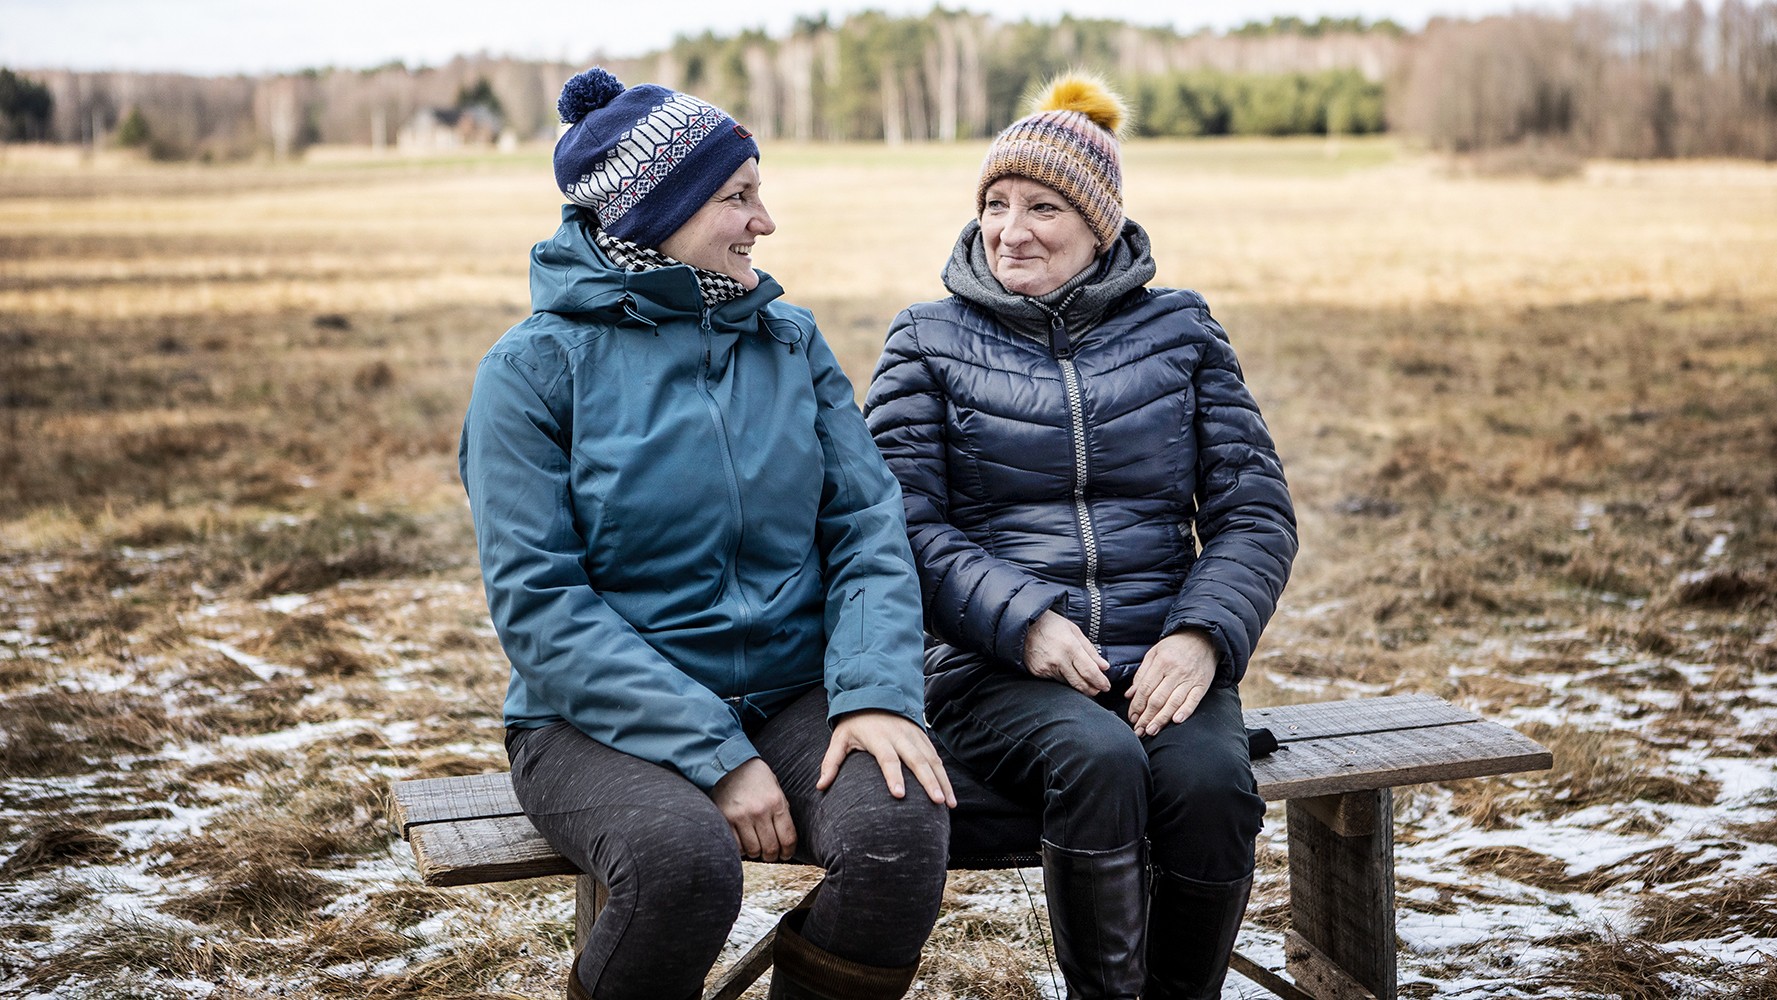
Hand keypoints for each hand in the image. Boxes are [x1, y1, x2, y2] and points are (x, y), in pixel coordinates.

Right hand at [710, 757, 797, 860]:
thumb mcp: (776, 788)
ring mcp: (742, 816)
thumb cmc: (755, 776)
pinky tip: (744, 843)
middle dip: (773, 856)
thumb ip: (781, 810)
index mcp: (776, 802)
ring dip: (757, 854)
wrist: (729, 764)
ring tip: (757, 849)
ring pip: (753, 850)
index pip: (788, 838)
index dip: (788, 852)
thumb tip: (786, 836)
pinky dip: (742, 849)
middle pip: (771, 848)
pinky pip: (737, 845)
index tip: (786, 854)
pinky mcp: (726, 819)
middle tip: (772, 855)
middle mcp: (760, 811)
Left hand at [819, 710, 955, 807]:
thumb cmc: (855, 721)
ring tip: (948, 803)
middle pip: (917, 760)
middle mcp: (900, 736)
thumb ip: (831, 762)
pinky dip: (944, 775)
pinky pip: (936, 757)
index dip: (893, 776)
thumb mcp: (840, 738)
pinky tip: (949, 794)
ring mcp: (914, 735)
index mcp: (878, 737)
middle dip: (928, 782)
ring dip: (942, 781)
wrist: (875, 692)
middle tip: (936, 802)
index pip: (887, 758)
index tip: (899, 795)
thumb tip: (820, 786)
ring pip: (932, 760)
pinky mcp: (923, 737)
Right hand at [1024, 610, 1109, 694]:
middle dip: (1092, 689)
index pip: (1089, 671)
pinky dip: (1063, 680)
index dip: (1100, 681)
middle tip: (1098, 690)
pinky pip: (1055, 681)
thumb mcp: (1074, 631)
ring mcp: (1046, 668)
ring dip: (1078, 685)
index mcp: (1070, 647)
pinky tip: (1065, 673)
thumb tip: (1104, 666)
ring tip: (1085, 682)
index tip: (1106, 686)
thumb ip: (1090, 650)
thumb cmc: (1051, 624)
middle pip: (1079, 683)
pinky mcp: (1038, 672)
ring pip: (1067, 684)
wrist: (1025, 624)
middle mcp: (1058, 660)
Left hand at [1126, 630, 1217, 735]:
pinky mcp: (1202, 685)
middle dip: (1146, 717)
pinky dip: (1185, 711)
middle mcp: (1175, 671)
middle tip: (1138, 730)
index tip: (1132, 717)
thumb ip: (1141, 674)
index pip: (1145, 688)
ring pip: (1173, 702)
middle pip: (1158, 699)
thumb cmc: (1175, 646)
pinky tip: (1176, 721)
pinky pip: (1193, 700)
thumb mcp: (1154, 653)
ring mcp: (1190, 679)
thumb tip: (1129, 695)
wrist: (1203, 638)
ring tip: (1151, 730)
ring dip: (1161, 719)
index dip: (1137, 705)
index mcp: (1161, 662)